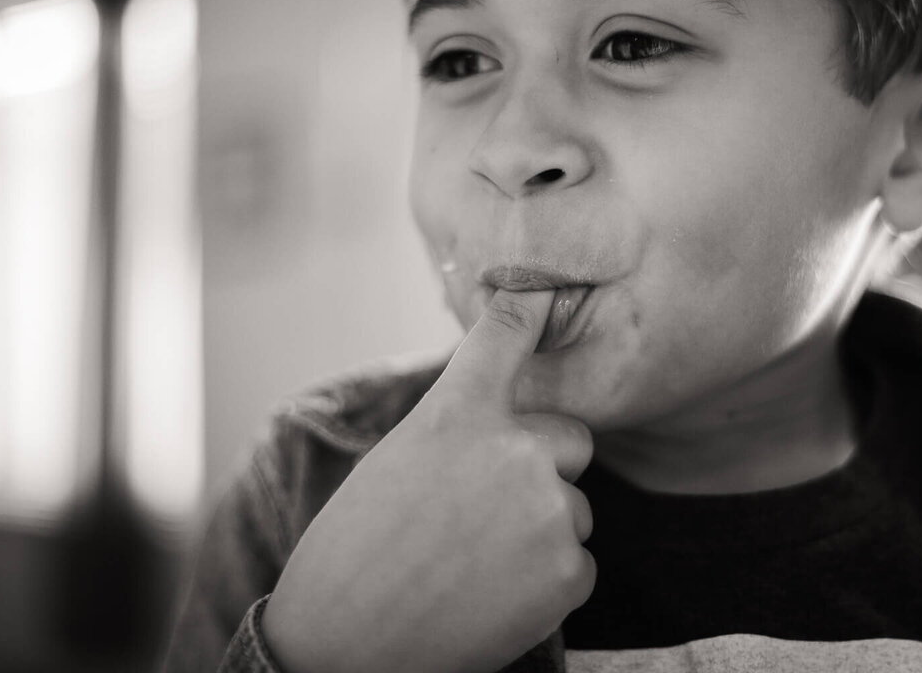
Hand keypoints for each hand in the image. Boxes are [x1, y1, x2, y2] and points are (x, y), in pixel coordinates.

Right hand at [262, 289, 595, 672]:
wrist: (343, 643)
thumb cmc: (358, 548)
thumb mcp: (399, 459)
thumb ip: (461, 427)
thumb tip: (510, 422)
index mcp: (459, 414)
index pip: (504, 338)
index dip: (531, 306)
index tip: (549, 285)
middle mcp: (515, 451)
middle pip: (571, 440)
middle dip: (544, 469)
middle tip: (483, 512)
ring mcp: (548, 511)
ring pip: (572, 509)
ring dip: (539, 532)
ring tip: (474, 564)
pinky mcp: (568, 572)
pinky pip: (577, 563)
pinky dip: (546, 583)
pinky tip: (494, 597)